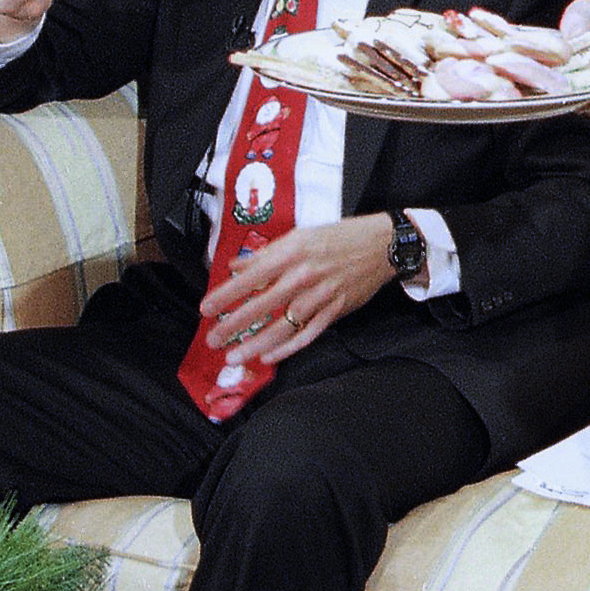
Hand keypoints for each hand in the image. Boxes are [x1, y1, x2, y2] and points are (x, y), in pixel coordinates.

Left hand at [200, 215, 395, 367]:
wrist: (382, 245)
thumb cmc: (340, 237)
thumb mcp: (300, 235)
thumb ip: (267, 253)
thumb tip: (237, 266)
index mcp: (292, 252)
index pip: (251, 277)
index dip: (227, 295)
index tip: (207, 309)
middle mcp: (304, 275)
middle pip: (262, 306)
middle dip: (234, 325)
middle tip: (214, 339)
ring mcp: (321, 295)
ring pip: (283, 326)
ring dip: (256, 343)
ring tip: (234, 355)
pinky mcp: (335, 310)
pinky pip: (308, 334)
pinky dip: (288, 348)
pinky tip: (269, 355)